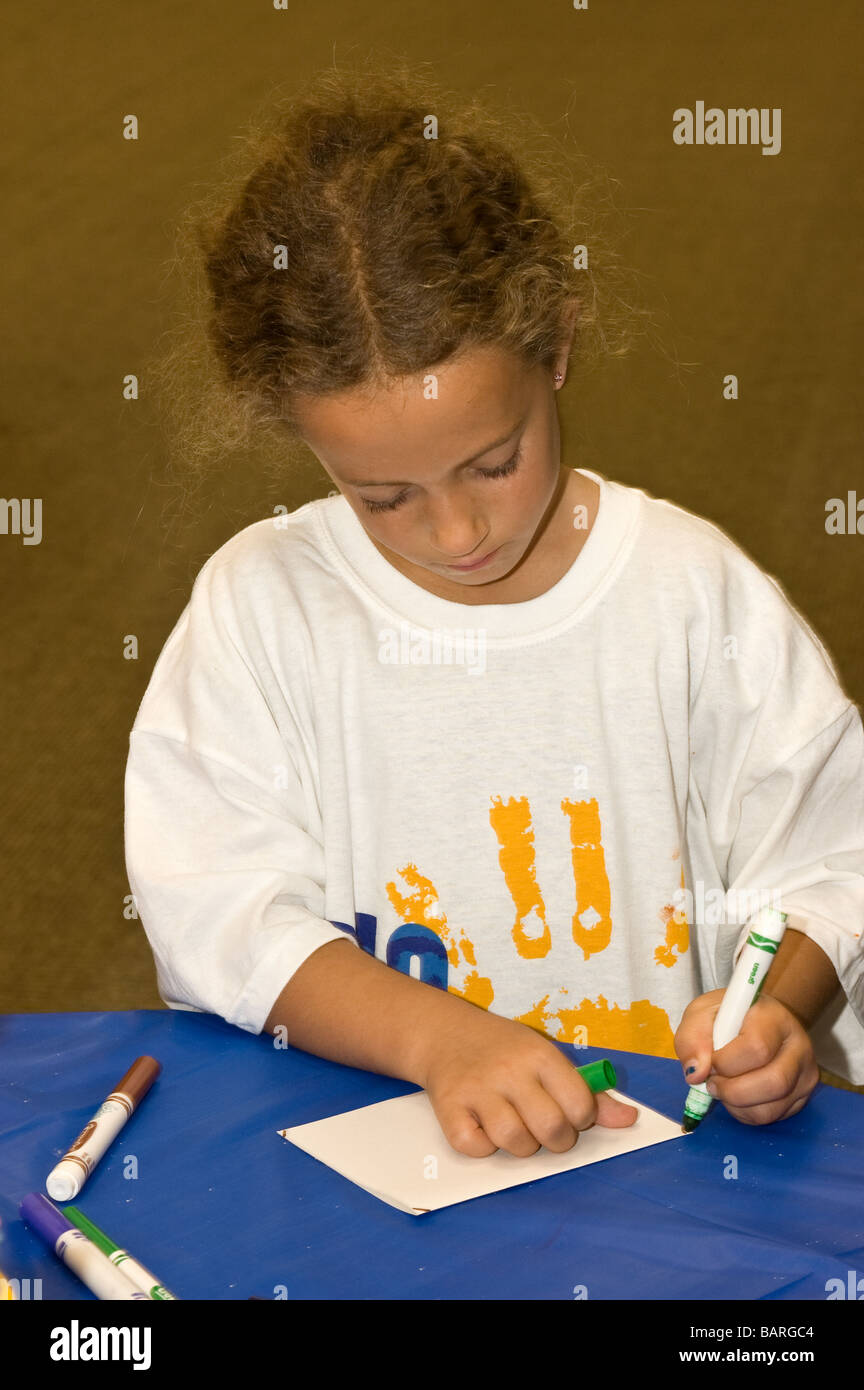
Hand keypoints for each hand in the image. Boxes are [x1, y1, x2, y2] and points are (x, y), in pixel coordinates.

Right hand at [420, 1007, 637, 1156]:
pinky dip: (483, 1147)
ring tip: (517, 1128)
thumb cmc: (505, 1049)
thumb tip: (629, 1120)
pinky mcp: (448, 1107)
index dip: (581, 1119)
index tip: (570, 1114)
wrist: (444, 1033)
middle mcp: (509, 1070)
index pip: (579, 1103)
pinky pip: (475, 1147)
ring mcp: (477, 1089)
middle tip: (547, 1131)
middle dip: (557, 1140)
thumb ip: (588, 1091)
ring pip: (515, 1142)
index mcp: (539, 1054)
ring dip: (522, 1146)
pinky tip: (485, 1128)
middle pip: (550, 1127)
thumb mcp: (546, 1057)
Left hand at [675, 989, 820, 1124]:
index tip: (709, 1062)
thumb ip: (692, 1039)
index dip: (725, 1063)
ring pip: (772, 1108)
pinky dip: (746, 1114)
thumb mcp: (700, 1014)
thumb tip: (697, 1074)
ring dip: (737, 1106)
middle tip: (712, 1083)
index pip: (757, 1047)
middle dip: (733, 1091)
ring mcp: (805, 1073)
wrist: (754, 1021)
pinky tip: (737, 1096)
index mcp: (774, 1017)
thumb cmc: (726, 1017)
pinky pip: (773, 1117)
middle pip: (774, 1082)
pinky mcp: (803, 1096)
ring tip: (723, 1088)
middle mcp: (798, 1045)